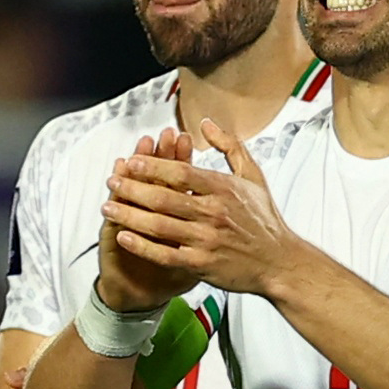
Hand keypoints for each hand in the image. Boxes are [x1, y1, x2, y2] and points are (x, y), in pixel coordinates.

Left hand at [100, 123, 289, 302]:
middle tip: (111, 181)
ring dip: (129, 215)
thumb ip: (230, 147)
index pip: (181, 172)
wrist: (281, 264)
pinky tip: (124, 237)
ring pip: (158, 225)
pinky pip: (164, 255)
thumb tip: (207, 124)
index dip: (152, 166)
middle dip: (132, 188)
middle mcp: (213, 213)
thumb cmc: (266, 221)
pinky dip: (142, 246)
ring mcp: (206, 240)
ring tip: (108, 206)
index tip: (131, 161)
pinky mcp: (202, 264)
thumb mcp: (254, 177)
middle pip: (163, 198)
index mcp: (223, 189)